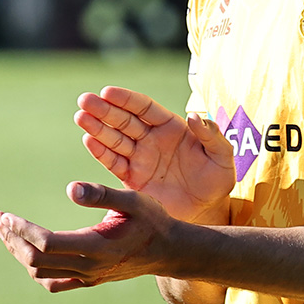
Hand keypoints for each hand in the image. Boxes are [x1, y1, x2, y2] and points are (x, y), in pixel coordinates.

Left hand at [0, 180, 172, 293]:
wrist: (170, 250)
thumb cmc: (153, 220)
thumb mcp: (133, 199)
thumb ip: (102, 194)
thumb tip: (69, 188)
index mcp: (96, 246)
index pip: (46, 243)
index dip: (22, 230)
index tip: (5, 215)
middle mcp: (89, 267)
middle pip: (36, 260)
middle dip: (12, 239)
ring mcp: (88, 277)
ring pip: (40, 273)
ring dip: (20, 252)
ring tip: (6, 232)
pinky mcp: (89, 280)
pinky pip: (54, 282)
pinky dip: (36, 269)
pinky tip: (28, 252)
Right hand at [74, 87, 234, 222]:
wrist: (206, 211)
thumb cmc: (216, 180)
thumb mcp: (222, 157)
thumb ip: (212, 136)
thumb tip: (195, 116)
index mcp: (171, 127)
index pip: (144, 108)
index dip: (126, 99)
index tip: (107, 92)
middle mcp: (151, 139)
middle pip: (124, 120)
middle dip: (104, 110)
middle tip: (84, 100)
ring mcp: (140, 158)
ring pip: (115, 139)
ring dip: (97, 128)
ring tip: (80, 117)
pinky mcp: (132, 178)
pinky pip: (114, 163)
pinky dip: (101, 152)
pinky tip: (88, 140)